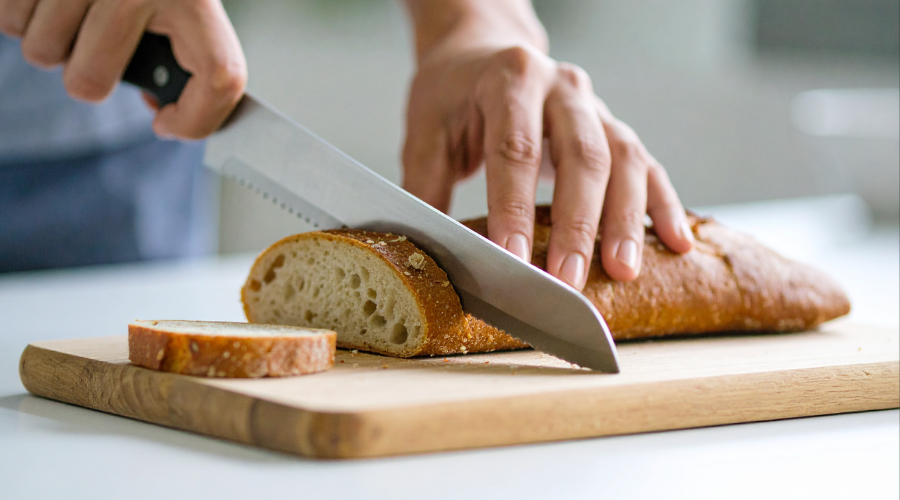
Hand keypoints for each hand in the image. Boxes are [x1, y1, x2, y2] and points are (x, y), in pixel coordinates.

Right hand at [0, 0, 245, 138]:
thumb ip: (186, 51)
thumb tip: (163, 112)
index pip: (220, 78)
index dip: (195, 120)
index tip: (167, 123)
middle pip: (89, 82)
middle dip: (88, 76)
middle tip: (97, 47)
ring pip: (41, 53)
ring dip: (51, 41)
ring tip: (73, 9)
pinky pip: (8, 20)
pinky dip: (23, 14)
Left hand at [402, 0, 692, 288]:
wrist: (484, 53)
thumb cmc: (453, 95)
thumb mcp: (425, 131)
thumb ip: (424, 188)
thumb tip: (424, 251)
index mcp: (510, 79)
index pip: (514, 148)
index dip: (512, 206)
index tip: (510, 258)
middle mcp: (562, 87)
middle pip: (581, 155)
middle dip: (576, 224)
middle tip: (568, 278)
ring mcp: (596, 107)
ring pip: (625, 160)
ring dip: (626, 219)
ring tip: (623, 270)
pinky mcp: (615, 129)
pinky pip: (648, 166)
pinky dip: (663, 205)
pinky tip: (674, 243)